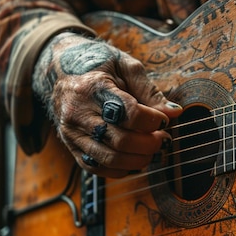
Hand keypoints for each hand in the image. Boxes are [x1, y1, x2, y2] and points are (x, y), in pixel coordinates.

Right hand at [33, 33, 182, 177]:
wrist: (61, 68)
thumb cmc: (99, 65)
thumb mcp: (126, 66)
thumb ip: (149, 91)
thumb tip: (174, 112)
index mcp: (92, 88)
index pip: (128, 114)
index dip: (153, 121)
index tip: (164, 120)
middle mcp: (78, 113)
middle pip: (120, 140)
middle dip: (150, 144)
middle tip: (164, 139)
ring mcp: (71, 132)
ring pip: (109, 158)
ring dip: (138, 160)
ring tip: (153, 150)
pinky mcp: (70, 146)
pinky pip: (96, 167)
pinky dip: (120, 169)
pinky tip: (134, 159)